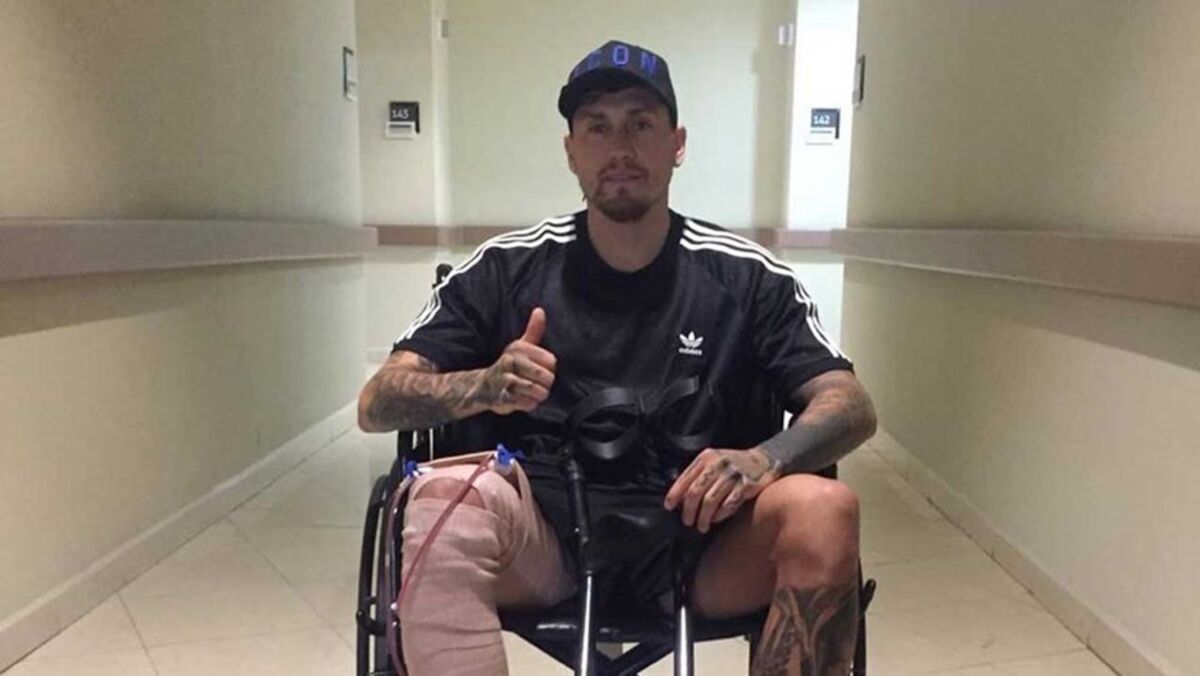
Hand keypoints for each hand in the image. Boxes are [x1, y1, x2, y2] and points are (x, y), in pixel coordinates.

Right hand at [484, 308, 556, 414]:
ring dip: (539, 395)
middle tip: (540, 384)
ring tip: (534, 393)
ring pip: (537, 390)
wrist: (483, 386)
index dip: (550, 369)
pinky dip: (530, 404)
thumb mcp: (521, 346)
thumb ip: (534, 330)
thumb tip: (540, 310)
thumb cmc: (509, 365)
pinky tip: (526, 401)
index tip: (543, 369)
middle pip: (546, 376)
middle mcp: (511, 362)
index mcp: (519, 348)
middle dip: (547, 384)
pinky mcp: (503, 397)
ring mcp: (506, 380)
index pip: (551, 361)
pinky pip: (527, 403)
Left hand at [663, 448, 780, 532]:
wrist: (764, 460)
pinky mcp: (746, 485)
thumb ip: (697, 475)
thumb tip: (678, 498)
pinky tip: (716, 519)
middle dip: (688, 511)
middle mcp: (718, 464)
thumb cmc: (733, 464)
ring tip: (701, 526)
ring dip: (703, 517)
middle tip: (687, 521)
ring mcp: (732, 475)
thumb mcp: (713, 461)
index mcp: (706, 458)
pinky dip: (720, 515)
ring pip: (710, 501)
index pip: (685, 478)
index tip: (669, 507)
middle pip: (695, 492)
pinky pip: (728, 505)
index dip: (674, 495)